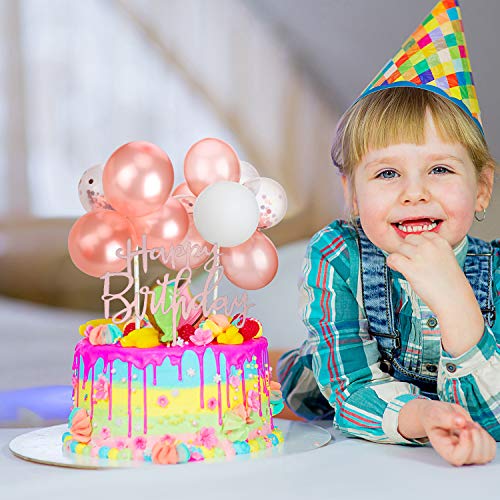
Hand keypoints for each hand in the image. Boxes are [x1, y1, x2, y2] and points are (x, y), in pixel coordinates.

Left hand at [386, 232, 483, 355]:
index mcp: (441, 243)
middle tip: (410, 262)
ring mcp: (419, 256)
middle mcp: (429, 246)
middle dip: (407, 250)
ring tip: (403, 267)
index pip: (423, 234)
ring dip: (399, 257)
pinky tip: (396, 268)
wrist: (455, 301)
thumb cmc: (452, 286)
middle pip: (409, 239)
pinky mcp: (410, 268)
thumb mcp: (447, 260)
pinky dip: (392, 263)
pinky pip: (393, 258)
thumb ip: (433, 253)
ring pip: (399, 248)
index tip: (418, 254)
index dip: (417, 245)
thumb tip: (414, 252)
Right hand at [418, 400, 495, 465]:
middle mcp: (457, 454)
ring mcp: (469, 453)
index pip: (458, 458)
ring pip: (486, 454)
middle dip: (475, 436)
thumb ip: (446, 418)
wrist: (439, 414)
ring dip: (481, 435)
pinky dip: (486, 435)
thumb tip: (461, 421)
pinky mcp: (478, 449)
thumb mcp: (434, 413)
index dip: (466, 445)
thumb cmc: (433, 416)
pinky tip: (474, 428)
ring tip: (469, 424)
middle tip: (465, 423)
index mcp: (443, 449)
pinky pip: (491, 448)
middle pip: (475, 457)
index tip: (464, 429)